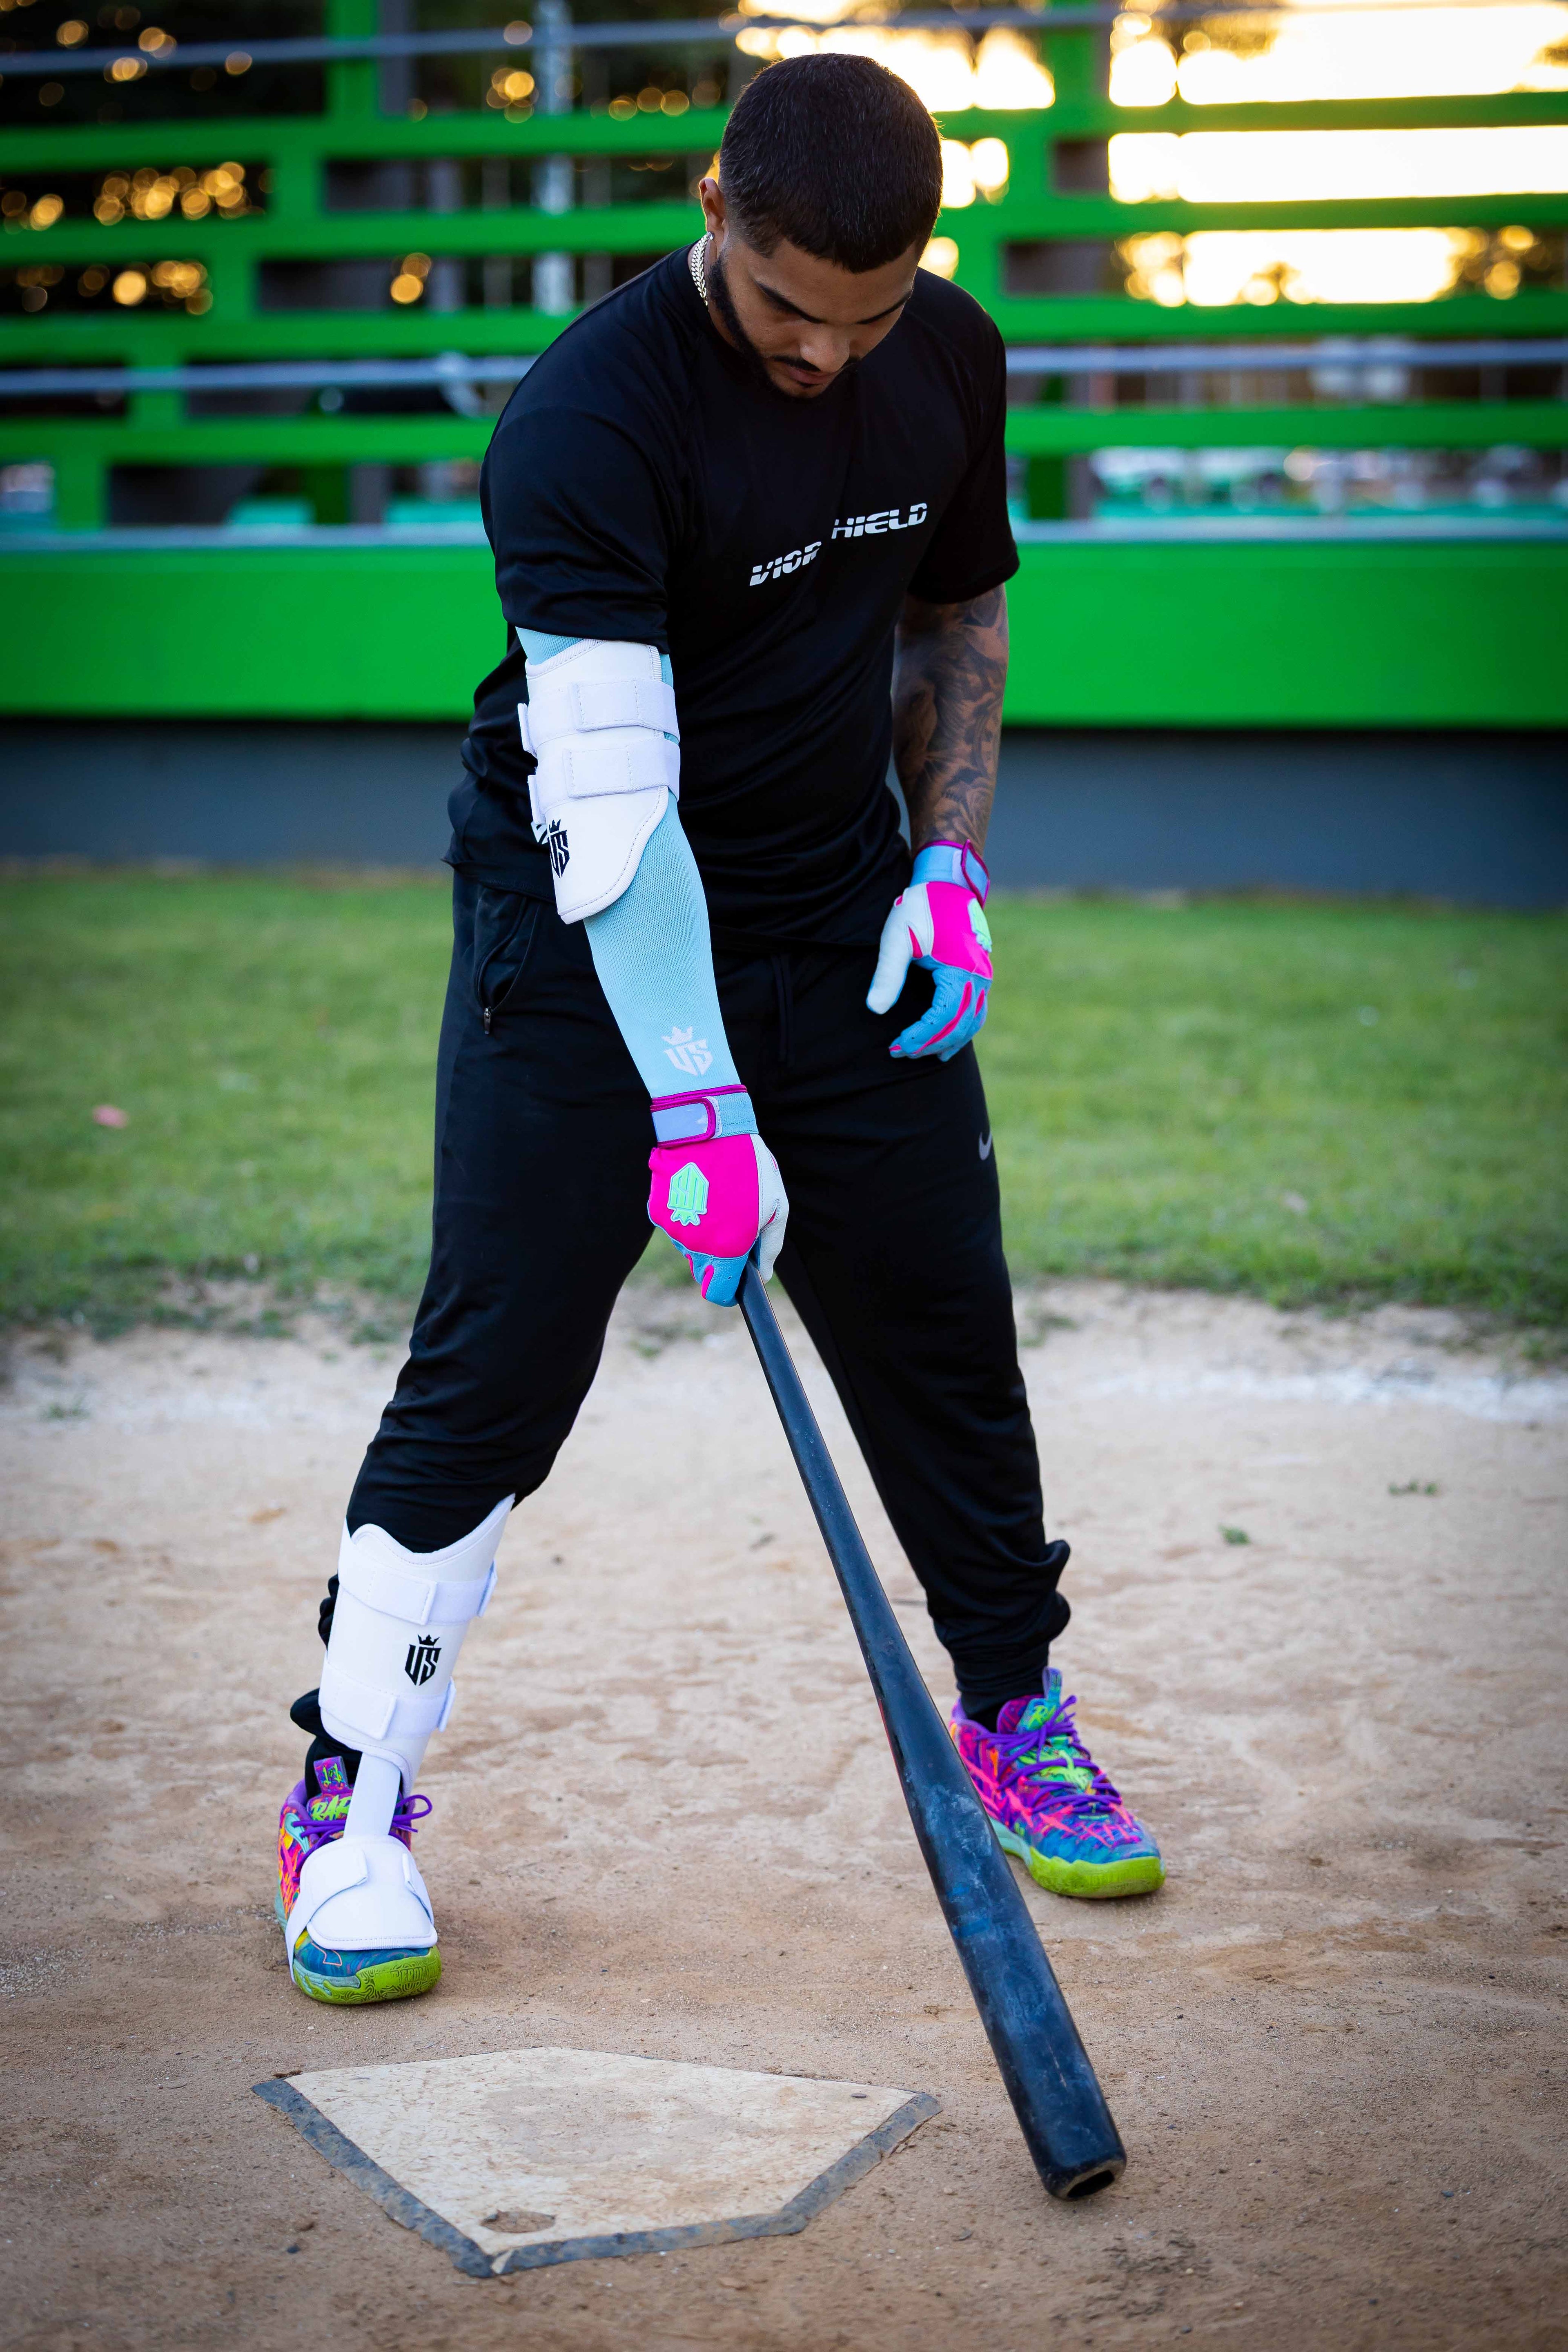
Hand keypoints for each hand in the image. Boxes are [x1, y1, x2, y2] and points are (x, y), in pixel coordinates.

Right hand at [648, 1085, 787, 1306]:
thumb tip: (763, 1275)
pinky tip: (699, 1189)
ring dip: (701, 1234)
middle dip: (717, 1259)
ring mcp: (673, 1228)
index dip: (727, 1292)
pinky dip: (686, 1214)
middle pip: (702, 1270)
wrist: (710, 1128)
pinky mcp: (657, 1211)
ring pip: (687, 1247)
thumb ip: (770, 1247)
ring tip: (716, 1199)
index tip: (734, 1282)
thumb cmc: (750, 1167)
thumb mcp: (777, 1206)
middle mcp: (695, 1245)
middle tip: (731, 1226)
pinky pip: (674, 1224)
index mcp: (726, 1249)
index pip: (717, 1293)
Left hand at [865, 840, 992, 1060]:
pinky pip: (975, 1011)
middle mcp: (979, 975)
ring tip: (921, 1054)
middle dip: (930, 1043)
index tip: (897, 1046)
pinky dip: (962, 1030)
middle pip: (960, 1024)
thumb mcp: (897, 937)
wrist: (945, 883)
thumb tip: (875, 1009)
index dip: (921, 1036)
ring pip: (972, 1021)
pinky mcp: (979, 974)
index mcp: (961, 968)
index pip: (944, 1016)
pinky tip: (946, 1043)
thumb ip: (888, 974)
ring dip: (947, 1041)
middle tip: (901, 1052)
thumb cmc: (919, 907)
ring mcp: (983, 975)